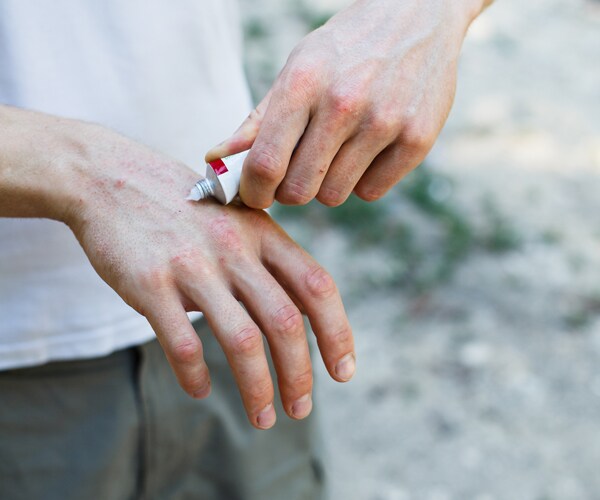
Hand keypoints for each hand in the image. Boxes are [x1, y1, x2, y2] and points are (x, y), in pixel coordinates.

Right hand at [65, 125, 354, 428]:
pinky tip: (199, 390)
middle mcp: (234, 250)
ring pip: (241, 340)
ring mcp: (193, 266)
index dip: (337, 332)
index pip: (316, 287)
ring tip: (262, 417)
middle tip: (300, 409)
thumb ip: (270, 262)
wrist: (115, 179)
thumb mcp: (240, 221)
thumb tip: (301, 316)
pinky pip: (182, 343)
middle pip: (285, 322)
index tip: (343, 371)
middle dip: (299, 375)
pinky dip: (195, 375)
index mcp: (263, 234)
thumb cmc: (186, 209)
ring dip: (257, 388)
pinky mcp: (150, 284)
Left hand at [206, 0, 485, 207]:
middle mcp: (344, 104)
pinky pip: (371, 192)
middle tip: (298, 170)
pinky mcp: (417, 139)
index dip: (254, 192)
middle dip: (291, 189)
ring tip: (337, 151)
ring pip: (334, 196)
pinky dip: (363, 180)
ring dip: (328, 183)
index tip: (256, 195)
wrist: (417, 15)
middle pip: (299, 191)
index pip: (266, 164)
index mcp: (303, 84)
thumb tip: (214, 158)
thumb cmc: (344, 49)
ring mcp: (384, 122)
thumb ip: (256, 120)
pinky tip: (367, 151)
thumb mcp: (295, 70)